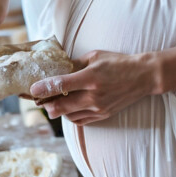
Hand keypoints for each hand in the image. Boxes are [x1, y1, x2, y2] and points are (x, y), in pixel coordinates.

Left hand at [29, 50, 155, 125]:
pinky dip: (70, 115)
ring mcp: (98, 108)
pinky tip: (68, 108)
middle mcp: (93, 95)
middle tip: (38, 100)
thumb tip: (59, 68)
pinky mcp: (103, 115)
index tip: (32, 89)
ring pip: (68, 116)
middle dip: (46, 104)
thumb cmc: (119, 62)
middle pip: (61, 106)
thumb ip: (76, 63)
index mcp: (91, 77)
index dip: (44, 88)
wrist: (143, 77)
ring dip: (58, 110)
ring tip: (53, 102)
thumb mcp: (96, 56)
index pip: (61, 85)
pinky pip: (79, 121)